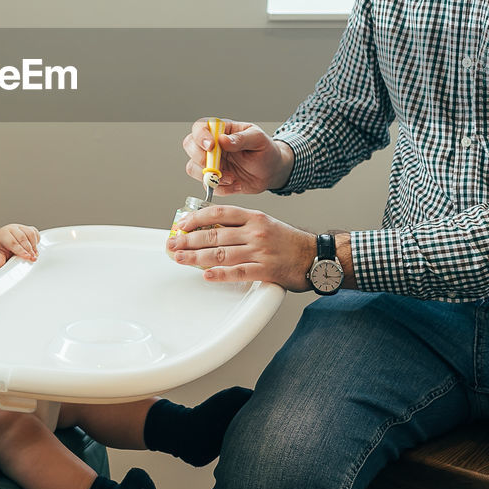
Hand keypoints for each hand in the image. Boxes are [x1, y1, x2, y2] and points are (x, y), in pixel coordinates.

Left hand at [0, 223, 39, 268]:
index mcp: (3, 234)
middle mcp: (12, 228)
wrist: (0, 241)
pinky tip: (35, 248)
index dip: (21, 250)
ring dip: (34, 245)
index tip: (27, 257)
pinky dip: (37, 239)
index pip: (13, 242)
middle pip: (23, 238)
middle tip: (33, 258)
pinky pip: (34, 231)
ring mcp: (20, 227)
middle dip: (29, 249)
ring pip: (30, 233)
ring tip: (35, 255)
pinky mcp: (26, 228)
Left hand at [166, 204, 315, 290]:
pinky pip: (238, 272)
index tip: (182, 224)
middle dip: (189, 240)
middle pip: (215, 235)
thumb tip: (210, 229)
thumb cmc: (288, 241)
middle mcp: (256, 232)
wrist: (315, 255)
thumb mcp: (265, 223)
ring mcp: (260, 252)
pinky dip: (220, 274)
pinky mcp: (266, 271)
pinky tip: (206, 275)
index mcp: (254, 217)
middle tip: (173, 245)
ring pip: (222, 253)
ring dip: (197, 257)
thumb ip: (241, 225)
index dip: (197, 218)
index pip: (220, 214)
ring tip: (181, 259)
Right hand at [182, 118, 294, 194]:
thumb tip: (223, 140)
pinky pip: (207, 186)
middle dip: (201, 158)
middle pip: (189, 146)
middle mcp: (212, 146)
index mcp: (221, 130)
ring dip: (210, 176)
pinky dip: (222, 189)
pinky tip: (237, 185)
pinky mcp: (213, 179)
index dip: (200, 136)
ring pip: (192, 168)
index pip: (200, 127)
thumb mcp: (259, 140)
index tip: (211, 146)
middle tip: (218, 167)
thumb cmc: (265, 151)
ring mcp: (210, 163)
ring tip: (232, 179)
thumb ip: (241, 138)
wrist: (272, 172)